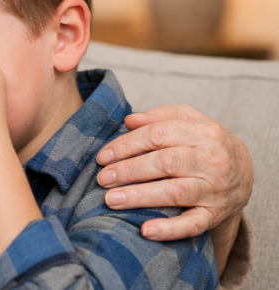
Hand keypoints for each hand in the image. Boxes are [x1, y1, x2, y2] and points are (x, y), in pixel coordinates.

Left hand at [95, 104, 252, 241]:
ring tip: (111, 200)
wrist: (244, 172)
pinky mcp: (216, 215)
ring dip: (140, 197)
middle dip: (129, 171)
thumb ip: (159, 117)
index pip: (159, 135)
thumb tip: (129, 120)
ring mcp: (215, 189)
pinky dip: (169, 229)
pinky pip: (193, 224)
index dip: (127, 145)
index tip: (103, 157)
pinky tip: (145, 230)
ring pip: (175, 193)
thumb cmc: (204, 143)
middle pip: (165, 163)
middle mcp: (213, 160)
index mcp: (205, 133)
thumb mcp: (189, 121)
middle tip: (102, 178)